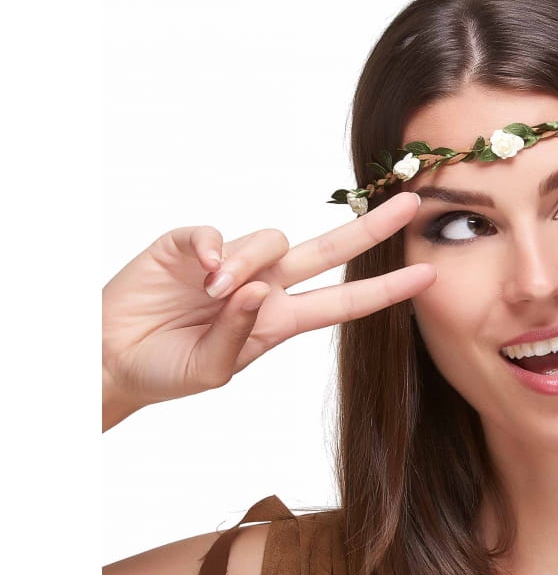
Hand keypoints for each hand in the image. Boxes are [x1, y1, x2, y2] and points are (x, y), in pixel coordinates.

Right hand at [102, 193, 433, 428]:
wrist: (113, 358)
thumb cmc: (169, 370)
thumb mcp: (214, 369)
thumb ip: (241, 334)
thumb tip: (258, 288)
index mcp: (279, 320)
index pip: (343, 302)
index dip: (384, 291)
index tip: (427, 276)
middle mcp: (264, 286)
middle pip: (328, 252)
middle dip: (370, 230)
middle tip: (411, 205)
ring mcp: (230, 262)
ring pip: (269, 239)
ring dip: (249, 263)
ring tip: (214, 291)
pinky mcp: (190, 244)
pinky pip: (215, 231)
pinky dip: (212, 247)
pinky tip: (201, 270)